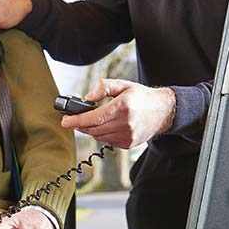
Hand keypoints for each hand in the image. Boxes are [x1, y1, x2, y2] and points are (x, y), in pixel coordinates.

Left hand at [60, 79, 175, 147]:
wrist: (163, 111)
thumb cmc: (142, 97)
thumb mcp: (123, 85)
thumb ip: (104, 87)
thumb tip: (87, 97)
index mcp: (123, 107)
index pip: (94, 118)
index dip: (77, 120)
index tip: (65, 121)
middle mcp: (126, 123)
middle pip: (94, 129)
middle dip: (81, 125)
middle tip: (73, 119)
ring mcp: (128, 136)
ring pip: (99, 136)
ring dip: (91, 130)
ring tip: (91, 120)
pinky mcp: (129, 144)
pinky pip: (107, 141)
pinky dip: (102, 134)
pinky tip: (105, 126)